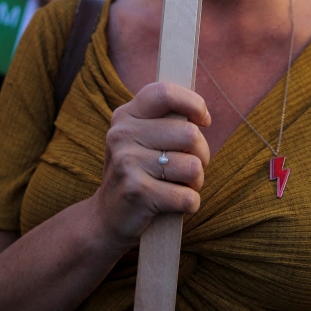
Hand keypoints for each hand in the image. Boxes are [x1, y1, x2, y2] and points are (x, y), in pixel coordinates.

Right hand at [89, 82, 210, 248]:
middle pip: (190, 134)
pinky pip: (187, 197)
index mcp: (126, 116)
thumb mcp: (142, 138)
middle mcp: (122, 135)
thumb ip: (167, 121)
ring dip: (195, 182)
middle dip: (201, 155)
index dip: (193, 103)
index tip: (204, 120)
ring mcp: (127, 163)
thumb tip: (202, 116)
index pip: (165, 93)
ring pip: (193, 167)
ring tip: (177, 186)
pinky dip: (189, 204)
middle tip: (187, 167)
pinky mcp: (137, 192)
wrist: (107, 217)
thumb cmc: (138, 173)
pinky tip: (173, 205)